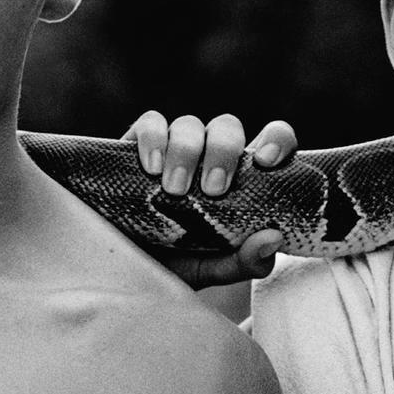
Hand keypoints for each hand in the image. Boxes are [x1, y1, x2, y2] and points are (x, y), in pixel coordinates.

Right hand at [123, 109, 295, 289]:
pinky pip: (150, 123)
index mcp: (238, 180)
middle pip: (227, 127)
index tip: (266, 162)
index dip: (277, 140)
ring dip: (187, 151)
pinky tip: (151, 167)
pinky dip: (154, 138)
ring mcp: (172, 147)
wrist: (117, 268)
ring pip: (190, 124)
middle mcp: (207, 156)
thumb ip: (245, 261)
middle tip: (213, 191)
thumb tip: (273, 238)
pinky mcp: (135, 145)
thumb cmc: (170, 266)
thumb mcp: (210, 271)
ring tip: (174, 190)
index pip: (271, 141)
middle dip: (224, 153)